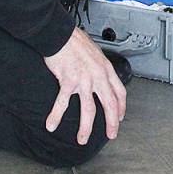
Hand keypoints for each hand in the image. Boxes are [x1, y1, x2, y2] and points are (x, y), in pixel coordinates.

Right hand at [43, 28, 126, 143]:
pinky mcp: (68, 81)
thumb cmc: (76, 41)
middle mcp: (98, 76)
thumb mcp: (96, 53)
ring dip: (86, 128)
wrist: (61, 34)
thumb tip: (99, 74)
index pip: (119, 92)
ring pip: (89, 110)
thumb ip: (99, 66)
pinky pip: (62, 103)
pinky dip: (56, 116)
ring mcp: (84, 80)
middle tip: (111, 135)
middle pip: (109, 104)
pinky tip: (51, 125)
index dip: (121, 107)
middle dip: (112, 123)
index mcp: (106, 69)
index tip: (120, 117)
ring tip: (82, 139)